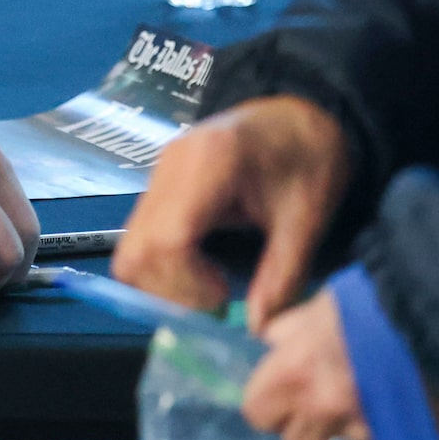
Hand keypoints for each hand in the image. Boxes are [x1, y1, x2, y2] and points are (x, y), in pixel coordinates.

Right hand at [113, 96, 348, 324]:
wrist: (300, 111)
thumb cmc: (308, 156)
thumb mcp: (307, 219)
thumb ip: (282, 276)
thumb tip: (259, 328)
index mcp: (210, 165)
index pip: (168, 240)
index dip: (186, 284)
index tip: (222, 299)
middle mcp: (170, 166)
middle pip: (136, 250)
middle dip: (169, 292)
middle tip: (214, 303)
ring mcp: (159, 173)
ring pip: (130, 248)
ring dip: (162, 282)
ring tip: (210, 290)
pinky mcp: (159, 184)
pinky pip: (140, 237)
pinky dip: (163, 266)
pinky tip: (201, 271)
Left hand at [241, 292, 438, 439]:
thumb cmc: (372, 301)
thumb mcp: (320, 305)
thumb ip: (288, 330)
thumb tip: (268, 343)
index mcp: (294, 373)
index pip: (257, 413)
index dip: (269, 404)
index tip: (286, 392)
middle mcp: (324, 410)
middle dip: (308, 425)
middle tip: (328, 398)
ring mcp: (364, 433)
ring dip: (352, 429)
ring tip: (374, 396)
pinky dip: (391, 433)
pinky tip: (402, 405)